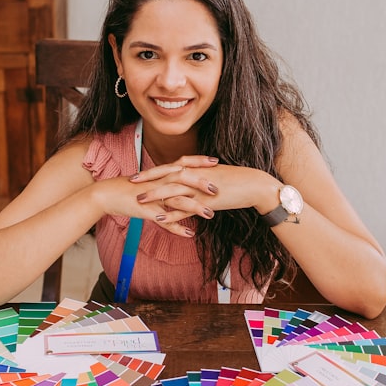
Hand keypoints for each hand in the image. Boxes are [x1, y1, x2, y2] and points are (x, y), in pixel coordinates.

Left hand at [128, 157, 279, 231]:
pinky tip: (159, 218)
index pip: (169, 167)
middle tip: (131, 181)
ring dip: (154, 195)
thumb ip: (200, 176)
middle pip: (166, 175)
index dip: (153, 171)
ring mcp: (200, 189)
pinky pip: (185, 208)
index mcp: (196, 168)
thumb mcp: (215, 175)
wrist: (254, 185)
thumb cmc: (236, 180)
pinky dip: (171, 213)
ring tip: (138, 200)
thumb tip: (190, 178)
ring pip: (172, 190)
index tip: (138, 173)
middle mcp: (195, 175)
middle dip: (147, 178)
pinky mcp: (206, 202)